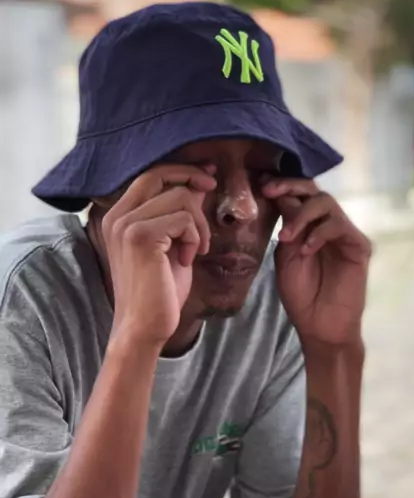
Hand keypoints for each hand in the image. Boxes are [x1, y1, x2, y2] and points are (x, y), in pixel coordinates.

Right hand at [101, 164, 216, 346]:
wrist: (145, 326)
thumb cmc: (160, 290)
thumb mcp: (173, 244)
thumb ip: (180, 213)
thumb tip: (198, 184)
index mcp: (119, 216)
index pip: (150, 175)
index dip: (181, 171)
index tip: (207, 176)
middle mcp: (117, 216)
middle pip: (159, 175)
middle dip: (191, 177)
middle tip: (212, 188)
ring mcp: (126, 225)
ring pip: (180, 197)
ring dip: (198, 223)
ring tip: (194, 249)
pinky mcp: (141, 237)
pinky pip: (184, 218)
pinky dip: (194, 237)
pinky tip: (187, 259)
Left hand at [262, 177, 371, 345]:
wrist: (319, 325)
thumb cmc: (301, 294)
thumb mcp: (286, 256)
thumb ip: (287, 227)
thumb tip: (280, 195)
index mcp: (308, 225)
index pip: (299, 194)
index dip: (281, 184)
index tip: (261, 184)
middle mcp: (328, 224)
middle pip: (314, 190)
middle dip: (290, 186)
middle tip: (270, 191)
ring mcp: (344, 233)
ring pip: (326, 202)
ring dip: (302, 214)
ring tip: (287, 236)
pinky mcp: (358, 246)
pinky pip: (339, 226)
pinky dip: (319, 234)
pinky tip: (307, 250)